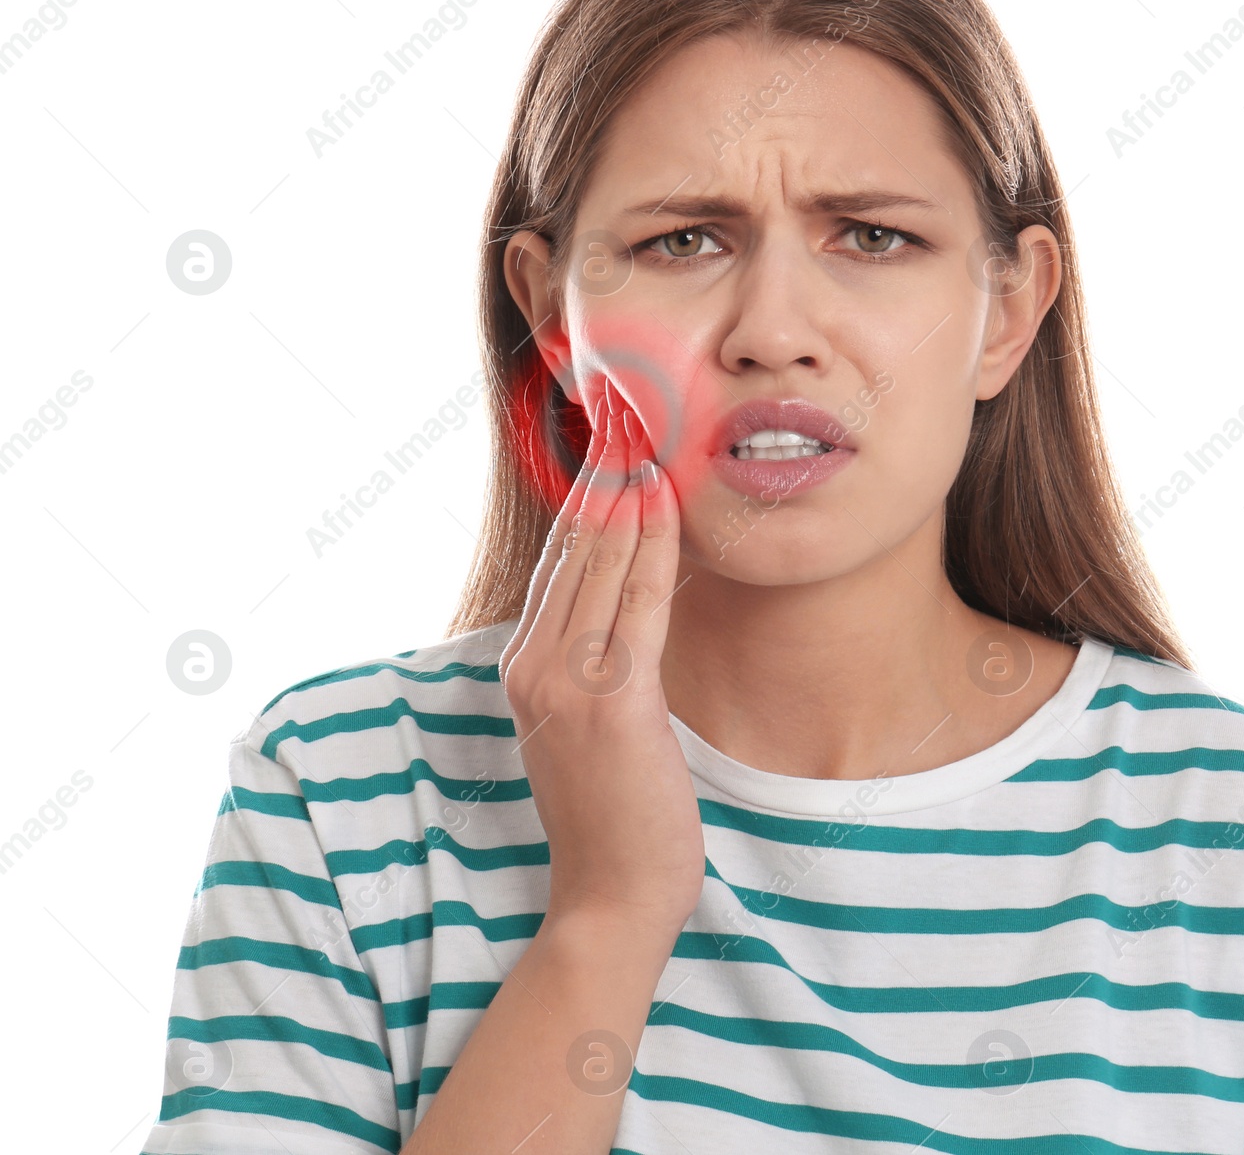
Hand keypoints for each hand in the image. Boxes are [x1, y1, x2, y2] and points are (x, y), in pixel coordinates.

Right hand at [499, 377, 703, 936]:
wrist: (611, 894)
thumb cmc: (611, 809)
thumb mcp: (586, 720)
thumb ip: (592, 656)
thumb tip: (625, 593)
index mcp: (522, 664)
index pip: (558, 557)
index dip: (586, 490)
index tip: (608, 435)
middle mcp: (532, 663)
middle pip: (572, 545)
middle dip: (602, 468)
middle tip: (627, 403)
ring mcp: (567, 683)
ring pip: (602, 562)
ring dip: (627, 488)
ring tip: (645, 426)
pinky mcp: (613, 703)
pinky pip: (639, 605)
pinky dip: (654, 545)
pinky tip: (667, 500)